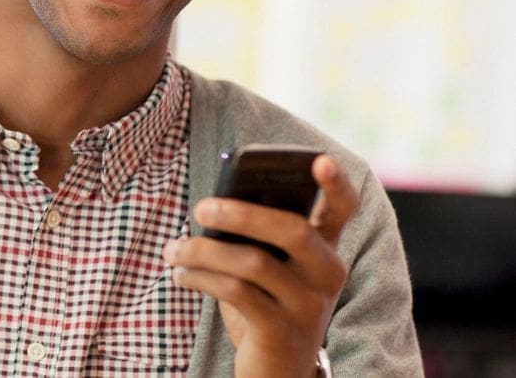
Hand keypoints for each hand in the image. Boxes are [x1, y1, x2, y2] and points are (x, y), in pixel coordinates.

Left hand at [162, 155, 355, 376]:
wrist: (276, 371)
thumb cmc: (264, 303)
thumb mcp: (265, 267)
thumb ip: (255, 235)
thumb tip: (214, 205)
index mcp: (325, 248)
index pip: (343, 208)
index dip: (335, 183)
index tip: (319, 159)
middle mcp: (327, 273)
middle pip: (293, 229)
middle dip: (241, 212)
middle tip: (200, 207)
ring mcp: (309, 305)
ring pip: (254, 261)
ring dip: (203, 250)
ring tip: (173, 250)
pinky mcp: (282, 331)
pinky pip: (236, 292)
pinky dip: (200, 277)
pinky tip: (179, 274)